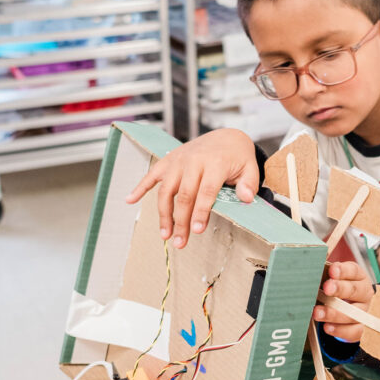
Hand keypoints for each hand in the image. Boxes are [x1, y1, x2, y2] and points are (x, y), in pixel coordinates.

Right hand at [125, 128, 256, 247]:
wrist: (226, 136)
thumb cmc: (237, 157)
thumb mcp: (250, 167)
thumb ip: (249, 183)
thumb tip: (247, 198)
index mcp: (215, 163)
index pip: (206, 191)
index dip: (200, 212)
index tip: (196, 230)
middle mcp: (194, 160)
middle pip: (184, 195)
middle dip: (181, 221)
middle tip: (180, 242)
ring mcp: (179, 160)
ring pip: (166, 189)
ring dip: (163, 213)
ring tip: (165, 234)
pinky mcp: (169, 160)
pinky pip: (152, 174)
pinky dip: (140, 186)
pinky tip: (129, 200)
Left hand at [313, 260, 374, 342]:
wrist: (348, 307)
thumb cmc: (337, 290)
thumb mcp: (333, 280)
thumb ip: (325, 276)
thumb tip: (309, 275)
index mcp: (358, 277)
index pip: (353, 271)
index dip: (343, 271)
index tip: (332, 271)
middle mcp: (364, 293)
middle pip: (354, 290)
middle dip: (339, 289)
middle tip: (326, 288)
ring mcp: (364, 311)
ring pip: (353, 313)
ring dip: (334, 314)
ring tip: (317, 313)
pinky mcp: (361, 328)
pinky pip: (354, 331)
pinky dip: (340, 330)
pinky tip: (327, 327)